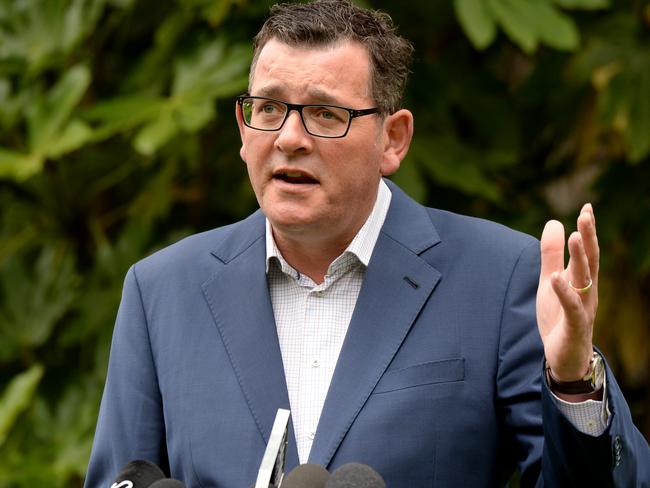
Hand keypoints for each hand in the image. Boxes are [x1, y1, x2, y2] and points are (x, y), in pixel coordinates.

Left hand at [537, 204, 598, 381]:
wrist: (566, 357)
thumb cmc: (560, 316)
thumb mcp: (551, 281)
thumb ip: (551, 255)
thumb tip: (554, 222)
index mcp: (582, 280)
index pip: (587, 251)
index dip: (588, 230)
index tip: (587, 206)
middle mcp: (587, 292)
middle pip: (590, 261)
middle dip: (589, 237)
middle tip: (586, 214)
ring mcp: (583, 309)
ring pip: (584, 280)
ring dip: (579, 258)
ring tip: (575, 235)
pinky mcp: (574, 326)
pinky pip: (571, 308)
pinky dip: (564, 292)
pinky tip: (556, 278)